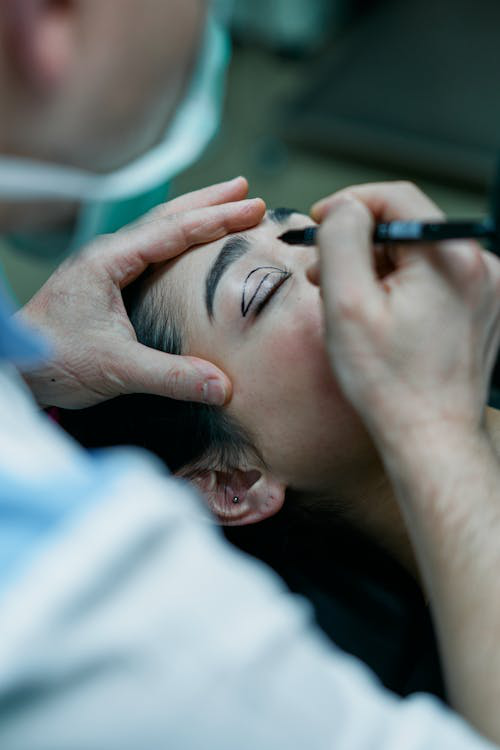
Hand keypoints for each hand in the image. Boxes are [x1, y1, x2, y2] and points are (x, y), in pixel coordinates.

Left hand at [20, 177, 265, 408]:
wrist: (14, 370)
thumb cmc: (53, 362)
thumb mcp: (116, 369)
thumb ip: (171, 377)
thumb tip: (223, 387)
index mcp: (108, 262)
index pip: (173, 231)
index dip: (216, 219)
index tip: (252, 208)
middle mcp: (106, 257)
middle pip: (165, 217)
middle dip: (208, 202)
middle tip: (245, 189)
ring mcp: (104, 269)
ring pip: (156, 231)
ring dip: (192, 215)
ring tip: (224, 203)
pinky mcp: (104, 285)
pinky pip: (149, 251)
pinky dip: (177, 240)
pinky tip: (187, 246)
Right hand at [308, 182, 499, 447]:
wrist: (432, 437)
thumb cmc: (389, 382)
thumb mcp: (347, 304)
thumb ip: (342, 240)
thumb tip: (345, 208)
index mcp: (450, 258)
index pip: (396, 197)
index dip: (350, 203)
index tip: (318, 222)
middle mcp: (479, 266)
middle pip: (407, 225)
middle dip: (358, 241)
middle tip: (320, 267)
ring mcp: (485, 288)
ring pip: (417, 252)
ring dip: (376, 264)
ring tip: (342, 294)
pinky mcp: (481, 308)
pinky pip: (433, 277)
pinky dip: (400, 284)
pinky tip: (376, 310)